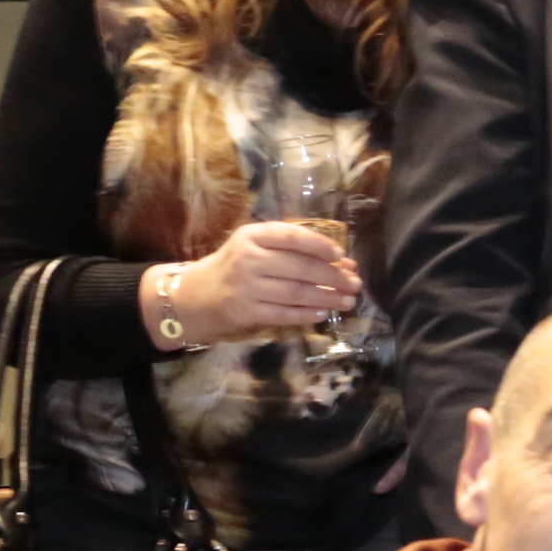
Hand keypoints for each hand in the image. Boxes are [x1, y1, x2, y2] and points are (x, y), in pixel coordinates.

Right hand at [171, 220, 360, 345]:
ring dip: (326, 297)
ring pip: (296, 293)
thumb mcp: (256, 246)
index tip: (341, 256)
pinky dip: (307, 314)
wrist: (197, 294)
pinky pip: (284, 314)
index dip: (320, 245)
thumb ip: (294, 249)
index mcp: (252, 236)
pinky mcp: (246, 312)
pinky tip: (323, 313)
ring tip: (347, 300)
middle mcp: (248, 259)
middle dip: (332, 276)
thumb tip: (343, 261)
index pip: (292, 236)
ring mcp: (246, 287)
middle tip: (355, 283)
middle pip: (299, 267)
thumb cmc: (235, 266)